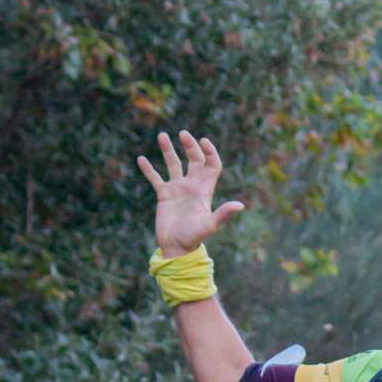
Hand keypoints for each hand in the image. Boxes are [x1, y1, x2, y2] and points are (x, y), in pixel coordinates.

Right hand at [136, 130, 244, 256]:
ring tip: (162, 135)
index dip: (210, 152)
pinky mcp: (164, 195)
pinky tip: (141, 159)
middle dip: (190, 146)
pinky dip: (149, 169)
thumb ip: (223, 214)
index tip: (203, 141)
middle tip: (183, 134)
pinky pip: (155, 178)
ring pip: (173, 164)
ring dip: (168, 150)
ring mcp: (177, 189)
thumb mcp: (209, 225)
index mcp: (204, 190)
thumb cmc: (194, 238)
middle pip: (194, 160)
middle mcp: (192, 186)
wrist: (177, 248)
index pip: (211, 165)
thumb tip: (240, 206)